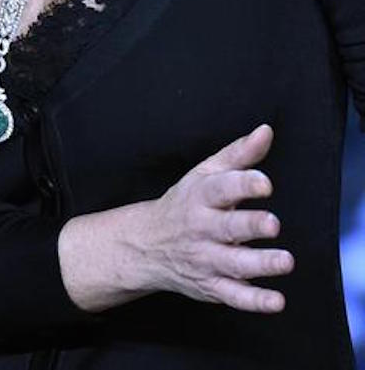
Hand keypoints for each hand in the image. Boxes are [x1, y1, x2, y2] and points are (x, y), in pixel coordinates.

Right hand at [133, 124, 293, 311]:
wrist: (146, 243)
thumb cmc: (185, 203)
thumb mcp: (205, 173)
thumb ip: (239, 154)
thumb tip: (267, 131)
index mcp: (200, 196)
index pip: (221, 188)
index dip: (243, 184)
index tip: (264, 183)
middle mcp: (201, 227)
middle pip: (227, 226)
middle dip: (249, 225)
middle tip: (273, 223)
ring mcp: (205, 258)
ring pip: (233, 262)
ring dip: (259, 263)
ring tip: (285, 260)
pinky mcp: (212, 286)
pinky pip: (233, 296)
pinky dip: (254, 301)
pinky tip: (276, 301)